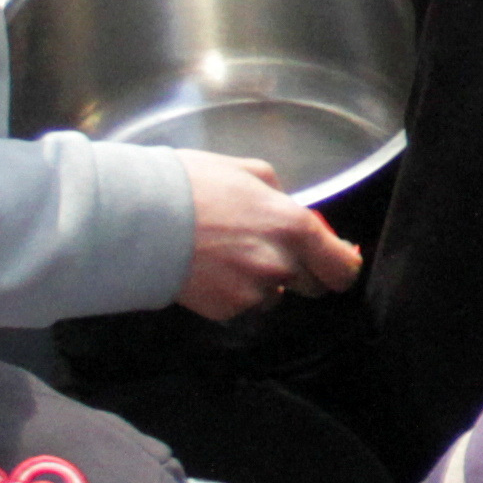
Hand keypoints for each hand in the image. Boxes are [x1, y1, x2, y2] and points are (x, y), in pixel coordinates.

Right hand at [176, 155, 362, 316]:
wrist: (140, 219)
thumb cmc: (192, 186)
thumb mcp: (250, 171)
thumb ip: (280, 196)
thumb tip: (290, 209)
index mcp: (294, 227)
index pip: (342, 268)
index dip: (341, 267)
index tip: (335, 263)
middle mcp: (280, 265)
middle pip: (312, 286)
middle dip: (299, 271)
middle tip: (266, 249)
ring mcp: (253, 292)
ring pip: (273, 295)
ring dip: (261, 281)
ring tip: (226, 254)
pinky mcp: (225, 310)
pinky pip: (242, 305)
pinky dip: (231, 292)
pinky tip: (209, 268)